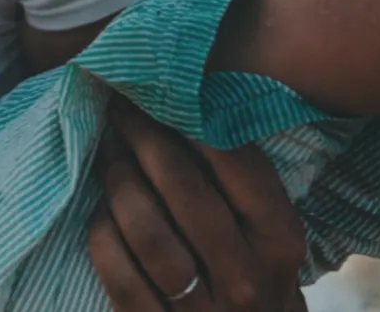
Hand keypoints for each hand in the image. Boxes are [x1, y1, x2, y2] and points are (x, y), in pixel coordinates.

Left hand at [86, 98, 308, 310]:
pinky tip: (99, 212)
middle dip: (144, 137)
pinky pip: (118, 272)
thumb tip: (193, 106)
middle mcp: (247, 276)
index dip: (191, 118)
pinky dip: (103, 235)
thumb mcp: (269, 243)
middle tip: (118, 107)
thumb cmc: (253, 284)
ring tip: (105, 152)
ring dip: (118, 181)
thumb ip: (243, 191)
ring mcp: (202, 310)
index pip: (236, 163)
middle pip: (184, 188)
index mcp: (280, 242)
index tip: (158, 90)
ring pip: (147, 229)